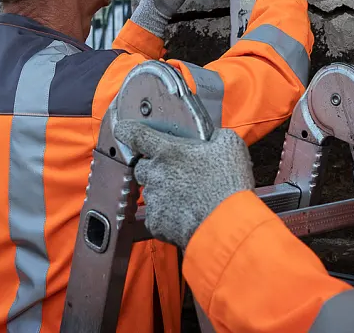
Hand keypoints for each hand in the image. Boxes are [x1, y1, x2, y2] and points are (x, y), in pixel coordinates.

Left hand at [114, 120, 254, 248]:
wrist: (227, 225)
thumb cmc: (229, 185)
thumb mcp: (230, 146)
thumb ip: (216, 135)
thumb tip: (213, 137)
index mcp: (168, 151)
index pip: (137, 134)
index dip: (127, 130)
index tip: (123, 129)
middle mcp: (155, 174)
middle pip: (141, 167)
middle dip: (154, 168)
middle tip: (176, 172)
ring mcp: (154, 199)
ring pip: (150, 192)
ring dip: (163, 192)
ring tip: (187, 196)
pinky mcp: (156, 222)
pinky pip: (156, 214)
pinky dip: (167, 214)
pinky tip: (185, 213)